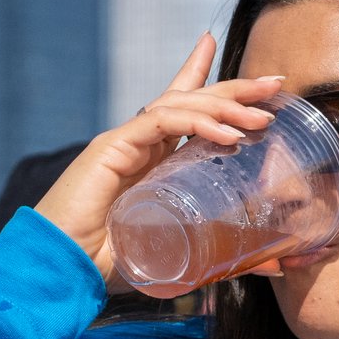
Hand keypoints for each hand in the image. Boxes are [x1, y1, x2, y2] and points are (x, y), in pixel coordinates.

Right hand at [33, 34, 282, 278]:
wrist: (62, 271)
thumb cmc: (110, 265)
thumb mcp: (180, 257)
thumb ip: (225, 254)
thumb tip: (276, 266)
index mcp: (150, 160)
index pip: (183, 109)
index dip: (207, 78)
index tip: (241, 67)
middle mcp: (138, 145)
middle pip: (190, 99)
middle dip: (233, 89)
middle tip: (273, 83)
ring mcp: (124, 143)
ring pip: (180, 105)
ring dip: (224, 106)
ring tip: (263, 116)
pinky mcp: (111, 148)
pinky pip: (161, 123)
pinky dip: (197, 123)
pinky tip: (228, 135)